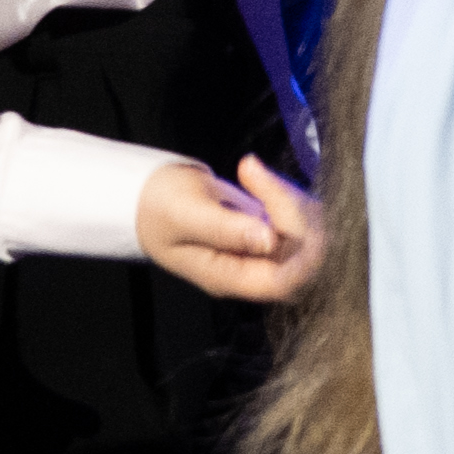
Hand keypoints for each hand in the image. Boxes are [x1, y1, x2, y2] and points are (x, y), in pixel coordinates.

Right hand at [131, 154, 327, 303]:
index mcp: (227, 278)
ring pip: (305, 233)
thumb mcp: (184, 214)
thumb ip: (225, 229)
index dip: (301, 255)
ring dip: (288, 197)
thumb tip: (268, 239)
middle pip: (300, 256)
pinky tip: (255, 175)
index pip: (281, 281)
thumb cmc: (159, 208)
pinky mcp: (269, 231)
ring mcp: (262, 252)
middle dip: (293, 213)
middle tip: (257, 176)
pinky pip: (298, 217)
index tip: (294, 212)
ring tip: (250, 171)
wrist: (148, 197)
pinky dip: (285, 192)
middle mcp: (250, 270)